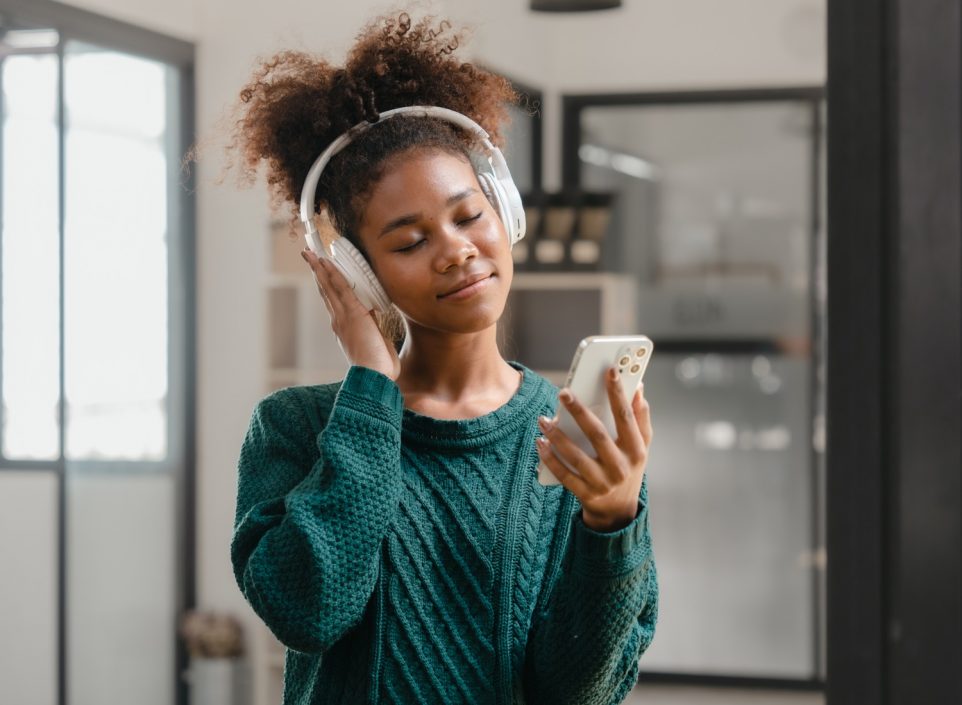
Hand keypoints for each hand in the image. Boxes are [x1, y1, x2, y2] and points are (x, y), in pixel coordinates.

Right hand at [301, 248, 400, 380]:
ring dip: (320, 268)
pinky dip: (333, 274)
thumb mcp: (378, 341)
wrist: (374, 378)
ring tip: (311, 254)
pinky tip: (326, 262)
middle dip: (318, 273)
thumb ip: (375, 326)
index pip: (333, 301)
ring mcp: (343, 317)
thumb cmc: (378, 368)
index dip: (327, 285)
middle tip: (309, 256)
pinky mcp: (353, 314)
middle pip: (326, 291)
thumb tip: (376, 312)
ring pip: (329, 287)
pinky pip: (341, 289)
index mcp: (344, 328)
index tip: (322, 272)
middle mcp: (339, 321)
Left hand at [535, 367, 652, 532]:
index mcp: (636, 450)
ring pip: (576, 456)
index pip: (626, 417)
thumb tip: (639, 387)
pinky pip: (564, 475)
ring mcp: (602, 483)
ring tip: (543, 420)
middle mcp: (621, 467)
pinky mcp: (585, 494)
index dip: (619, 393)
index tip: (609, 370)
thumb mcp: (641, 446)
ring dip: (558, 436)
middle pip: (597, 434)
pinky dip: (550, 459)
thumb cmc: (628, 468)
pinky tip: (541, 443)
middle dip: (579, 412)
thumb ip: (641, 417)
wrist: (619, 512)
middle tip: (563, 392)